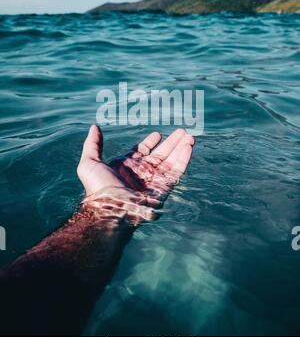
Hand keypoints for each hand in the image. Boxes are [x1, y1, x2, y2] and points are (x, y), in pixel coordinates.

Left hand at [77, 125, 193, 222]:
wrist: (110, 210)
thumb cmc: (98, 188)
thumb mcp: (90, 163)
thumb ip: (93, 144)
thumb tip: (94, 127)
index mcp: (127, 166)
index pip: (142, 152)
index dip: (150, 143)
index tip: (158, 135)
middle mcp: (142, 173)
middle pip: (161, 155)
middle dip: (171, 143)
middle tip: (182, 132)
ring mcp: (153, 181)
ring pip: (171, 162)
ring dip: (181, 148)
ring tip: (190, 137)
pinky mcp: (163, 189)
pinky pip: (176, 172)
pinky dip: (184, 159)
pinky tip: (188, 147)